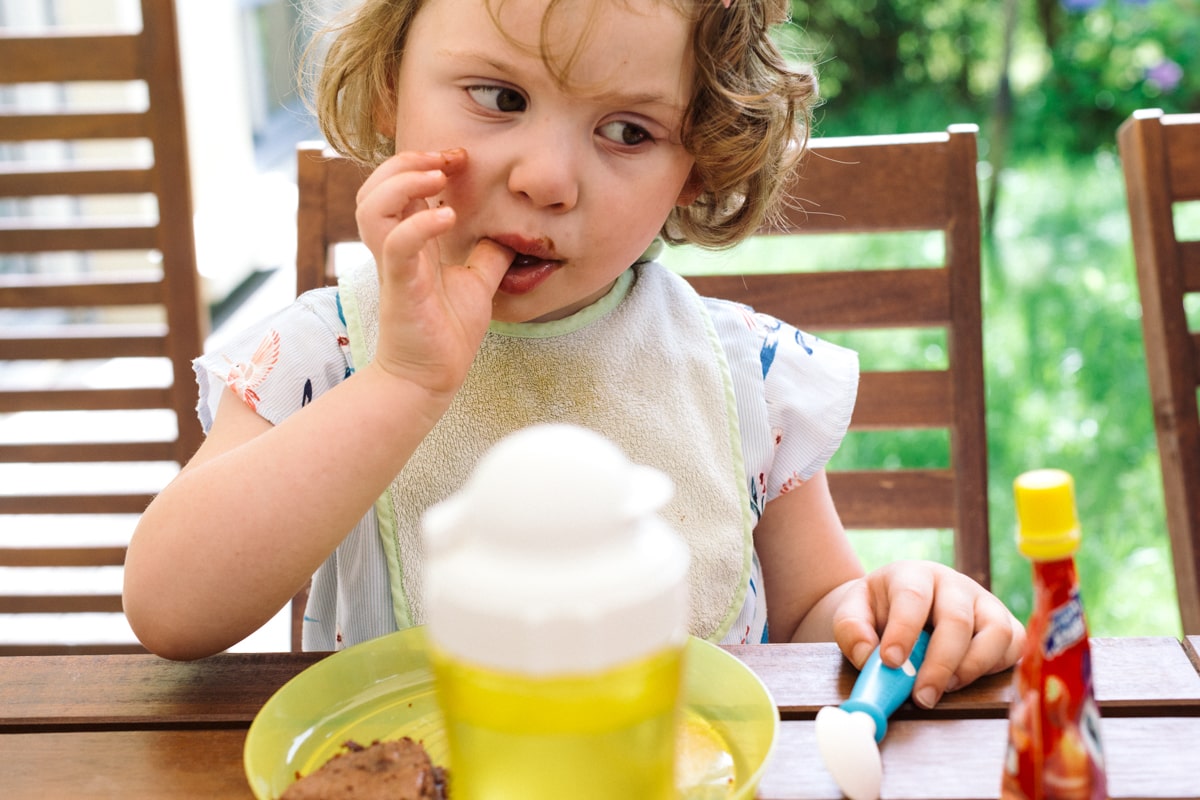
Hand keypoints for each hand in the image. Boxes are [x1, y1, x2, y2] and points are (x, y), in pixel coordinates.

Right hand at [355, 148, 513, 395]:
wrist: (433, 377)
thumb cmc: (447, 333)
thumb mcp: (477, 283)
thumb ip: (487, 256)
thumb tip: (508, 234)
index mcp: (409, 242)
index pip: (398, 186)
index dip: (420, 162)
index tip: (457, 159)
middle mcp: (394, 247)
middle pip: (373, 186)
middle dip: (406, 161)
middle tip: (446, 159)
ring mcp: (394, 265)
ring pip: (370, 206)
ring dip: (403, 181)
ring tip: (439, 177)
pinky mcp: (400, 286)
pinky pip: (397, 245)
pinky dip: (419, 223)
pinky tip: (447, 216)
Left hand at [830, 560, 1024, 708]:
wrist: (898, 605)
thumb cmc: (877, 610)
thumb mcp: (852, 612)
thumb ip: (852, 631)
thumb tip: (871, 658)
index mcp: (913, 575)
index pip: (913, 596)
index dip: (904, 630)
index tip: (891, 662)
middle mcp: (953, 584)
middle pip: (957, 618)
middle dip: (940, 663)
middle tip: (922, 696)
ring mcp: (983, 602)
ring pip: (996, 631)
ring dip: (972, 667)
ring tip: (945, 688)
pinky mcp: (1004, 624)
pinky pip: (1014, 645)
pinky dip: (995, 668)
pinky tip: (965, 680)